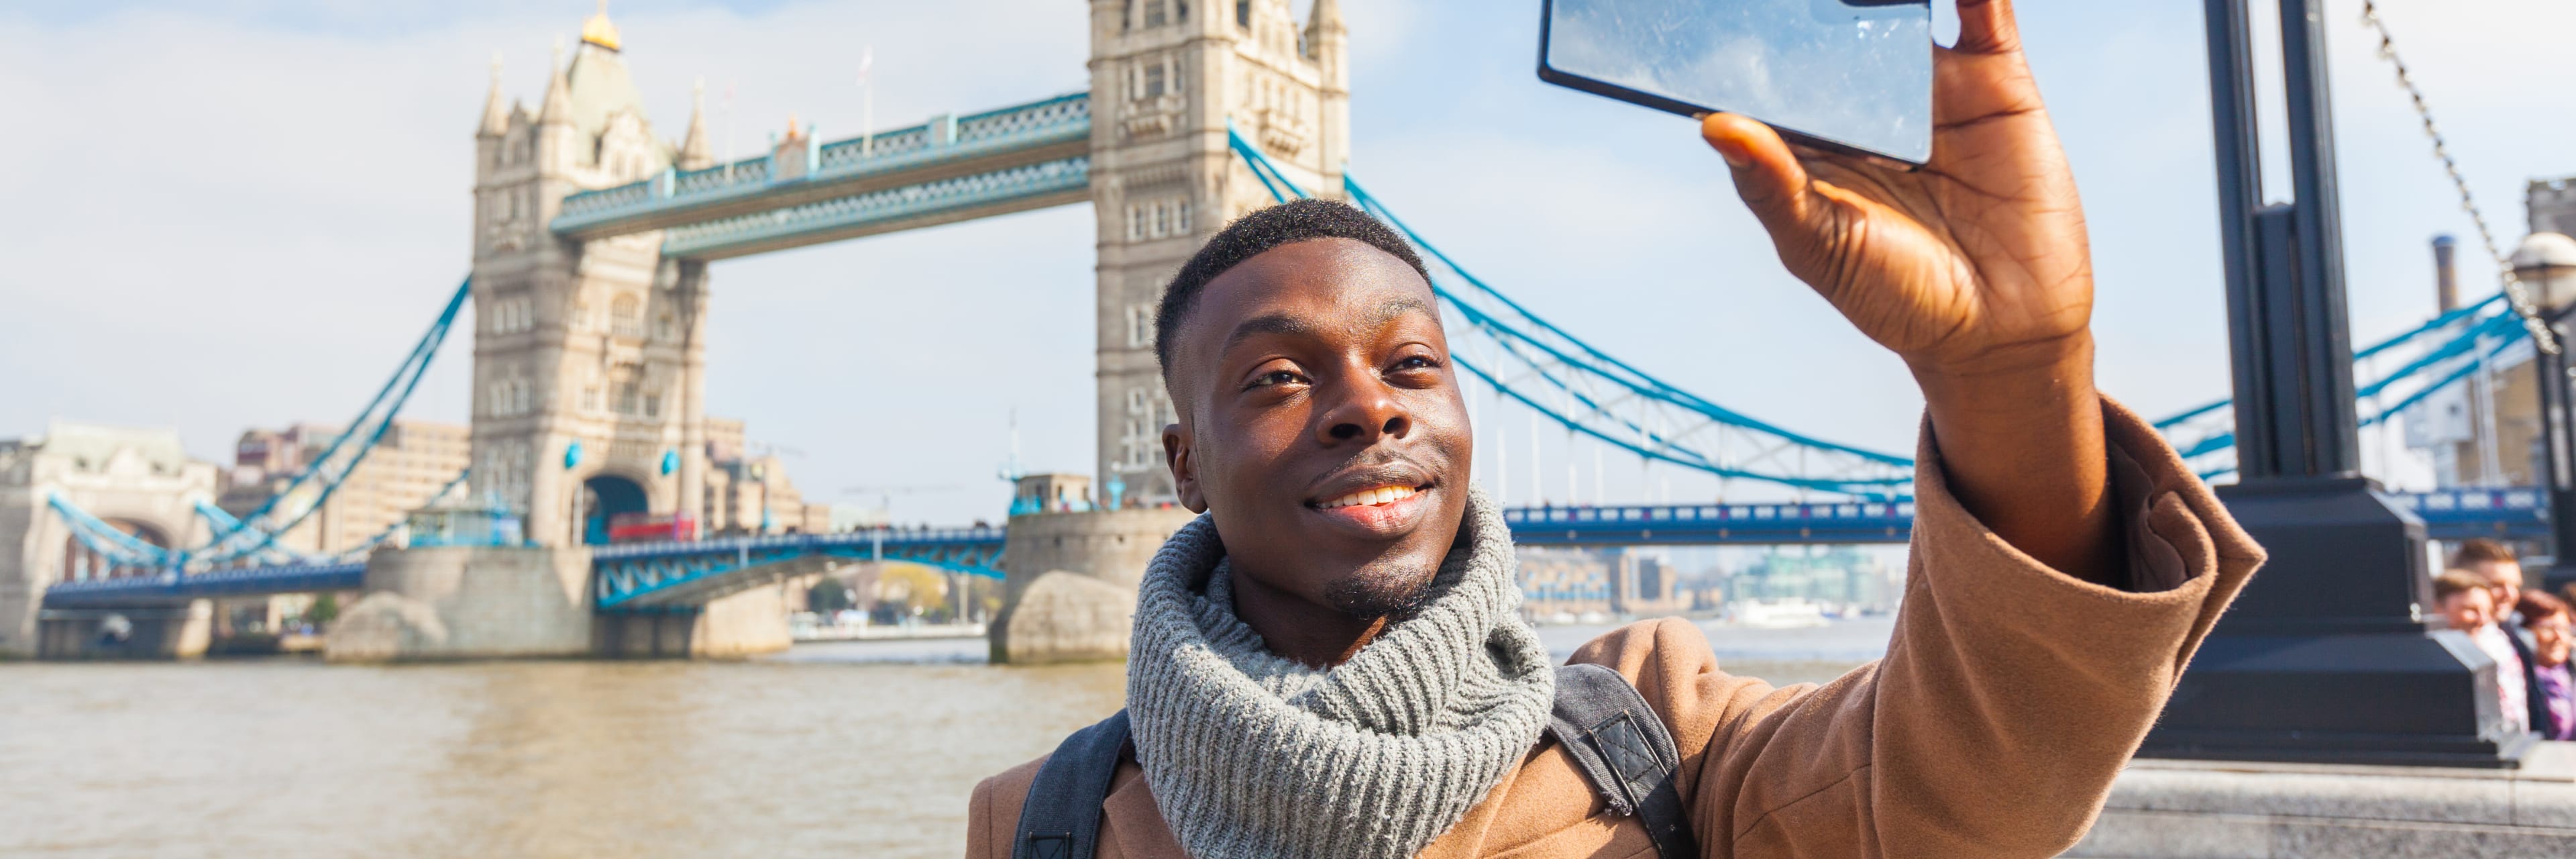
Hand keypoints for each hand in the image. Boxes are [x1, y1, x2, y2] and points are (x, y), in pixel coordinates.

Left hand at [1701, 0, 2088, 378]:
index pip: (1773, 68)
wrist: (2000, 329)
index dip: (1755, 36)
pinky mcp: (1995, 80)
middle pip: (1836, 21)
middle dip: (1819, 2)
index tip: (1730, 9)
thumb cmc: (1894, 295)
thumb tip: (1715, 126)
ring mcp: (1930, 85)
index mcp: (1812, 135)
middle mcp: (1867, 101)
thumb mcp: (1820, 246)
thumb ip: (1770, 187)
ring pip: (1903, 6)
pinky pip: (1982, 13)